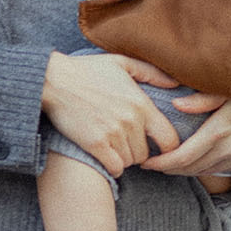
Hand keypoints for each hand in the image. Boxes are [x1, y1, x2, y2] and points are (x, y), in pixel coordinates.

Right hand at [41, 52, 181, 177]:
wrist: (54, 80)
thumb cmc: (87, 70)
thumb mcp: (121, 63)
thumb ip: (151, 73)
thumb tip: (175, 84)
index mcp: (141, 104)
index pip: (170, 139)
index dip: (167, 148)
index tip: (156, 147)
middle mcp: (131, 121)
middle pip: (146, 154)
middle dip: (139, 152)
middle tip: (127, 144)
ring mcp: (113, 134)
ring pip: (130, 162)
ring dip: (123, 158)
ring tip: (113, 146)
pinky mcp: (95, 144)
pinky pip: (114, 167)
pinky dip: (112, 165)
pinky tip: (106, 156)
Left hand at [142, 96, 230, 178]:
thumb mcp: (225, 87)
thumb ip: (201, 99)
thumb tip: (176, 106)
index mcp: (219, 132)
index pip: (182, 158)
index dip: (161, 164)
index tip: (145, 163)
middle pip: (191, 169)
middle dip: (169, 168)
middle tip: (153, 164)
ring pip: (207, 172)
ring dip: (187, 169)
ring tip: (171, 163)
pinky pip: (223, 170)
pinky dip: (206, 167)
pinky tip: (197, 160)